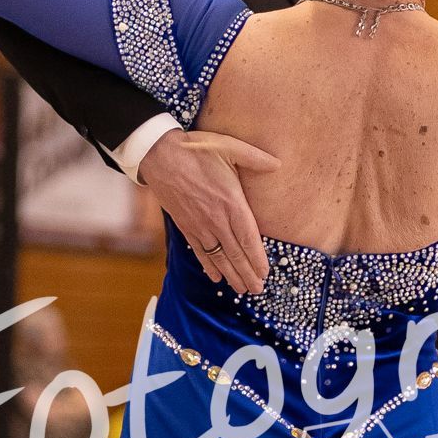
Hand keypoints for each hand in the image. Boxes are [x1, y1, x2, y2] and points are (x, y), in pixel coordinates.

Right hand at [140, 130, 280, 294]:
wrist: (159, 155)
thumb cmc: (196, 149)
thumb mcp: (229, 147)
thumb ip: (256, 158)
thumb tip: (278, 164)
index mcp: (231, 203)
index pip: (249, 239)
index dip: (258, 259)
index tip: (266, 273)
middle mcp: (217, 219)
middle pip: (236, 254)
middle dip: (248, 274)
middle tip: (257, 290)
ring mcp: (200, 226)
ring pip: (219, 258)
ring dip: (231, 276)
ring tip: (241, 290)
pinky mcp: (186, 227)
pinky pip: (200, 252)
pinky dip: (208, 267)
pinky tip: (216, 278)